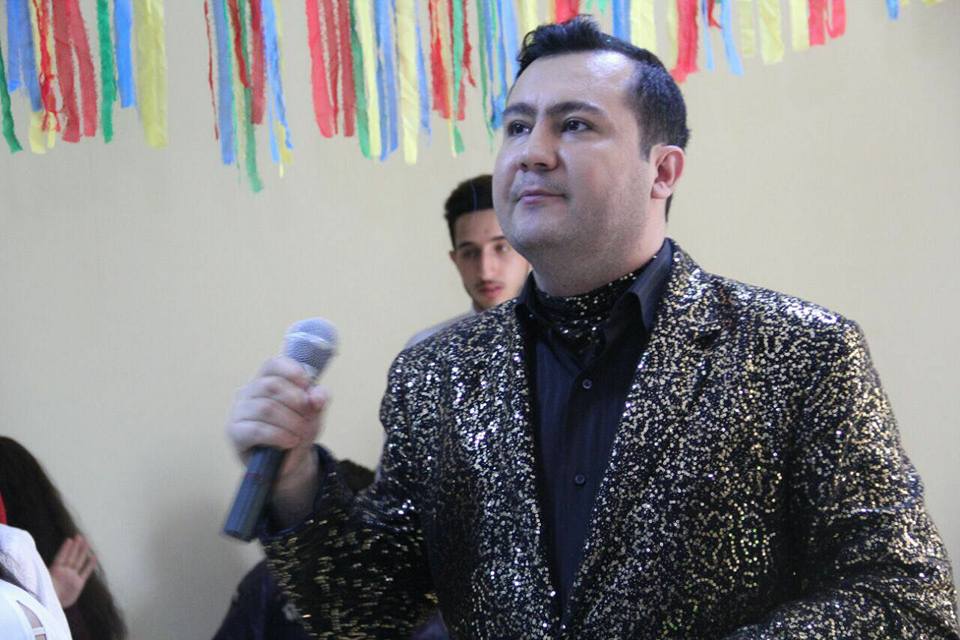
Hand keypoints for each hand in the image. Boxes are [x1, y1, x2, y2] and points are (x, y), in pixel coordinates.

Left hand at [49, 535, 96, 607]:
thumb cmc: (44, 595)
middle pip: (71, 557)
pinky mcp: (78, 584)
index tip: (69, 539)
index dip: (65, 549)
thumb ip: (44, 576)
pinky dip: (90, 565)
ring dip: (82, 552)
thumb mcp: (42, 584)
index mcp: (55, 572)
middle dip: (75, 547)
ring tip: (86, 542)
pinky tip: (94, 557)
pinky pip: (85, 572)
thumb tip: (34, 566)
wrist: (51, 608)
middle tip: (79, 536)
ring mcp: (72, 577)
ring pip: (78, 562)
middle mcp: (64, 573)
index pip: (61, 557)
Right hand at [227, 356, 327, 506]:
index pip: (273, 365)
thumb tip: (316, 397)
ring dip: (290, 421)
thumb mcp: (314, 412)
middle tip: (308, 417)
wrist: (289, 462)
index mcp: (266, 380)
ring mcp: (239, 411)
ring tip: (301, 433)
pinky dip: (279, 435)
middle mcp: (248, 392)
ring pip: (265, 408)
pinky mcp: (235, 432)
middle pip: (271, 386)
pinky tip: (290, 441)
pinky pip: (256, 429)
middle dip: (296, 402)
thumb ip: (318, 398)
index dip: (291, 371)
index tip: (306, 383)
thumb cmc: (297, 429)